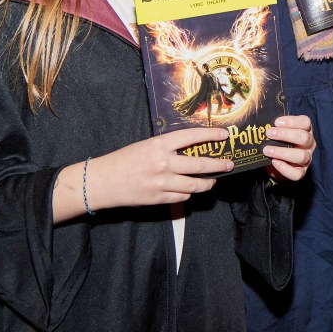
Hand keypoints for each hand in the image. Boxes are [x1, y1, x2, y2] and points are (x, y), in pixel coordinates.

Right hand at [93, 126, 234, 207]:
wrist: (103, 181)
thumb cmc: (123, 160)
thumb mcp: (146, 146)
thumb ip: (167, 148)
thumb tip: (191, 149)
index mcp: (159, 145)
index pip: (191, 137)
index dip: (210, 135)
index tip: (224, 135)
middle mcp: (163, 163)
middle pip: (200, 165)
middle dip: (218, 165)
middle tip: (229, 164)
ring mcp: (162, 183)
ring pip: (195, 185)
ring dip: (207, 183)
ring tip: (213, 181)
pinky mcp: (159, 198)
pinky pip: (182, 197)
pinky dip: (188, 193)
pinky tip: (189, 190)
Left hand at [264, 114, 315, 180]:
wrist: (275, 162)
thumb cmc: (277, 142)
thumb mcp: (277, 131)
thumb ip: (273, 126)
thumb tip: (261, 122)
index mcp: (305, 130)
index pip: (305, 122)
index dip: (292, 121)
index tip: (276, 122)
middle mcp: (309, 144)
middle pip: (304, 137)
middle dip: (285, 134)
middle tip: (269, 133)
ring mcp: (306, 159)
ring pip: (301, 156)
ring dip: (282, 152)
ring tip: (267, 150)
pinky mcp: (301, 172)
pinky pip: (296, 173)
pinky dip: (284, 168)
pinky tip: (274, 162)